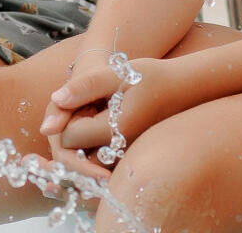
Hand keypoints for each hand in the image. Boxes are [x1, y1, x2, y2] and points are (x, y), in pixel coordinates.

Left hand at [39, 55, 179, 171]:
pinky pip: (96, 168)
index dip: (67, 117)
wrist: (185, 91)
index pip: (68, 137)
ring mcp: (123, 163)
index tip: (82, 100)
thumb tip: (55, 100)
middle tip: (86, 108)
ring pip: (83, 165)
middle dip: (69, 134)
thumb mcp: (118, 73)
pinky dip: (87, 156)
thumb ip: (85, 87)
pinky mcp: (124, 164)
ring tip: (91, 121)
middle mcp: (119, 155)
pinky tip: (96, 134)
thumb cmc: (153, 77)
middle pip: (72, 156)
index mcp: (115, 131)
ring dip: (77, 148)